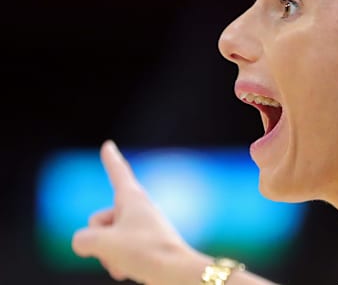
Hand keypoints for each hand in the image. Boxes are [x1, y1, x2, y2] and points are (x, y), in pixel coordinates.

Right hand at [72, 140, 201, 283]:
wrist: (176, 274)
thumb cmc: (145, 252)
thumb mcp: (102, 243)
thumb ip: (82, 239)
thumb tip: (85, 244)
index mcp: (132, 198)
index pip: (117, 173)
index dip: (110, 159)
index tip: (109, 145)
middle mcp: (138, 209)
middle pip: (98, 219)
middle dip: (98, 239)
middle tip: (121, 248)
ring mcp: (141, 228)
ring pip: (106, 239)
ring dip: (108, 255)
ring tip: (128, 262)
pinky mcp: (144, 246)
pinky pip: (117, 253)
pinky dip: (118, 264)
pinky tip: (129, 272)